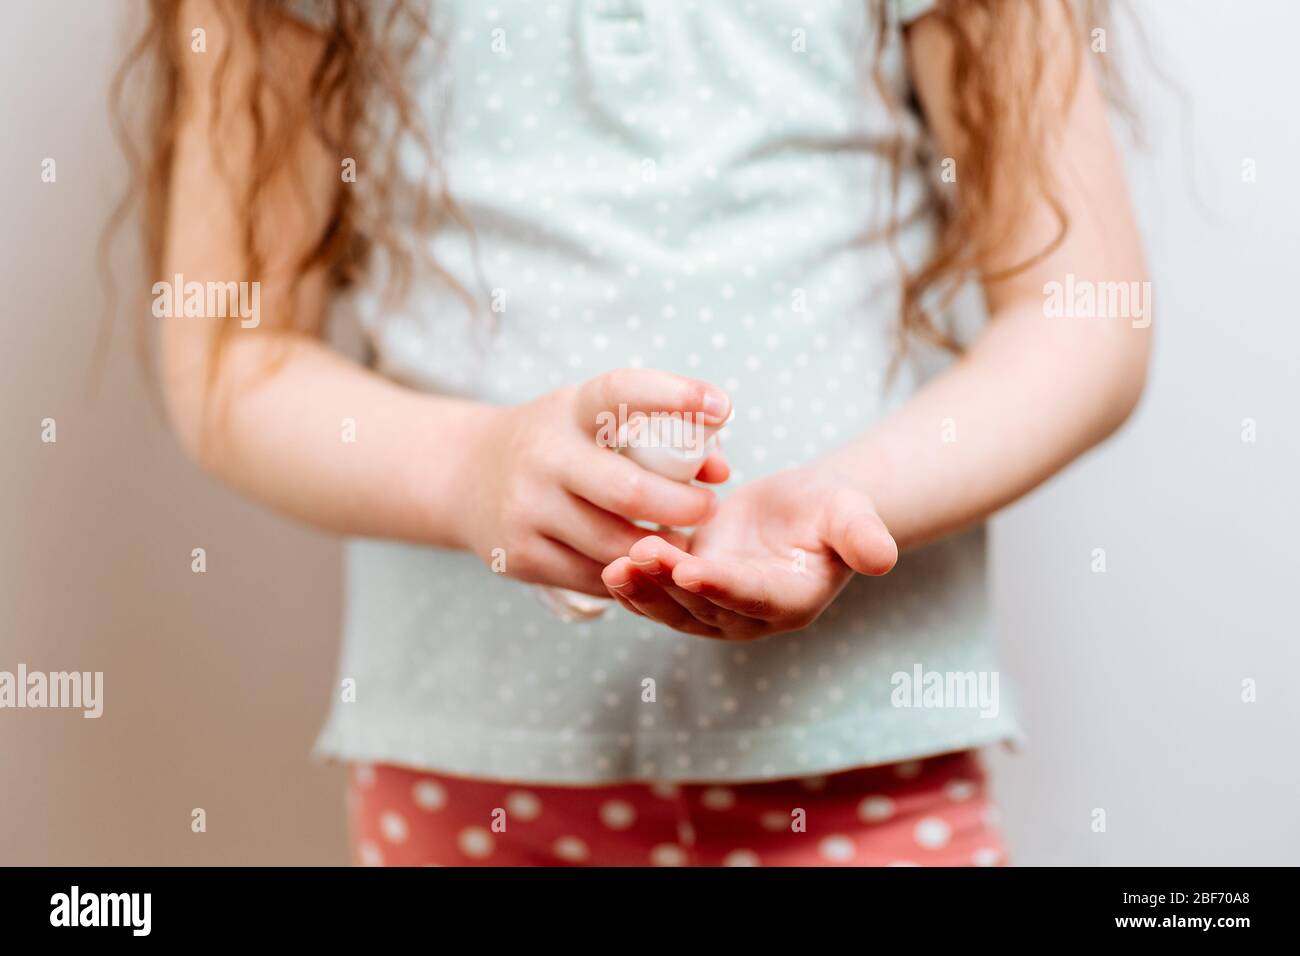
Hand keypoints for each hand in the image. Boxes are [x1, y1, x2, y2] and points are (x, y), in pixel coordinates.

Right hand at [455, 369, 730, 595]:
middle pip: (629, 491)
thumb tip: (720, 471)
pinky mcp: (520, 556)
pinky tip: (642, 561)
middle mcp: (544, 457)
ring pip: (615, 545)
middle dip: (683, 506)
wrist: (465, 476)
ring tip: (682, 540)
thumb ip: (657, 434)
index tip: (721, 407)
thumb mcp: (592, 420)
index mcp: (570, 410)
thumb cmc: (558, 444)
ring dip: (661, 547)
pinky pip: (593, 576)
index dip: (675, 396)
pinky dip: (626, 570)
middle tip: (710, 508)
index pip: (623, 392)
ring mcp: (527, 509)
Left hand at [600, 466, 896, 638]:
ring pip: (674, 609)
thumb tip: (883, 559)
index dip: (719, 586)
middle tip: (639, 554)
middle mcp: (752, 617)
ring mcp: (718, 610)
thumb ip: (862, 536)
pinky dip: (633, 587)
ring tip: (614, 565)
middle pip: (703, 607)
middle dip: (668, 585)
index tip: (689, 569)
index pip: (751, 597)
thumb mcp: (850, 512)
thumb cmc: (829, 508)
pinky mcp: (691, 595)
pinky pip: (658, 598)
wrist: (801, 510)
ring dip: (643, 591)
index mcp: (791, 600)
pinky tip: (608, 568)